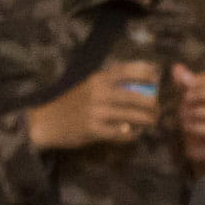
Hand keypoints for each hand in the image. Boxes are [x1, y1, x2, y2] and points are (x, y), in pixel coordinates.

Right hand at [25, 60, 165, 150]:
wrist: (46, 121)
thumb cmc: (71, 103)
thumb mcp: (89, 85)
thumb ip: (109, 81)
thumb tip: (139, 79)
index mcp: (98, 78)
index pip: (129, 70)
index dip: (148, 72)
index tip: (158, 78)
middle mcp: (98, 92)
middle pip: (136, 96)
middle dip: (152, 104)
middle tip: (158, 109)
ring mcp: (96, 112)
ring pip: (131, 115)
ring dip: (146, 120)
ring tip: (152, 122)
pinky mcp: (93, 130)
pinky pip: (121, 133)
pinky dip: (132, 134)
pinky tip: (135, 133)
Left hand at [170, 65, 204, 170]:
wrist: (198, 145)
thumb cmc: (194, 117)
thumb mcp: (187, 99)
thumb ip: (183, 84)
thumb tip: (176, 68)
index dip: (203, 80)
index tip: (186, 84)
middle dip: (204, 94)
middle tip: (186, 98)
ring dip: (198, 111)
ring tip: (184, 114)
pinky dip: (199, 127)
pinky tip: (187, 126)